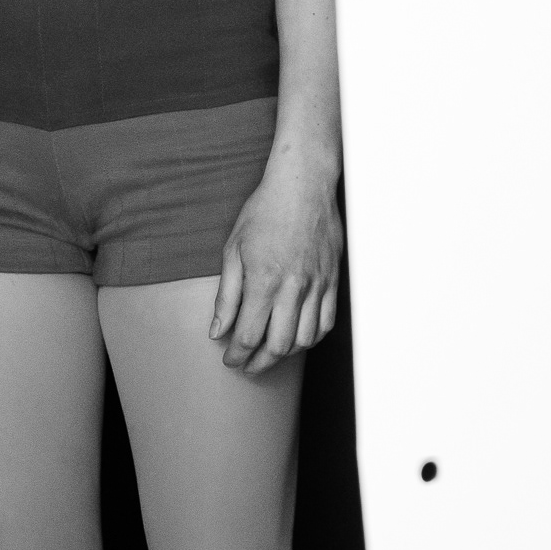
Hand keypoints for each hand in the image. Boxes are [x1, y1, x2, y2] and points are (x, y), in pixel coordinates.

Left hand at [210, 155, 341, 374]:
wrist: (303, 185)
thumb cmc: (264, 211)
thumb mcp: (233, 248)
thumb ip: (226, 295)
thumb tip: (217, 330)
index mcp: (264, 279)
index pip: (249, 334)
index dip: (237, 354)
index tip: (229, 360)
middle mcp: (294, 287)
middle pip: (279, 345)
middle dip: (259, 363)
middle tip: (246, 364)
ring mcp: (317, 285)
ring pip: (304, 339)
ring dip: (285, 354)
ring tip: (269, 352)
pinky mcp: (333, 281)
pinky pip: (326, 323)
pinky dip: (310, 338)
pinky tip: (297, 338)